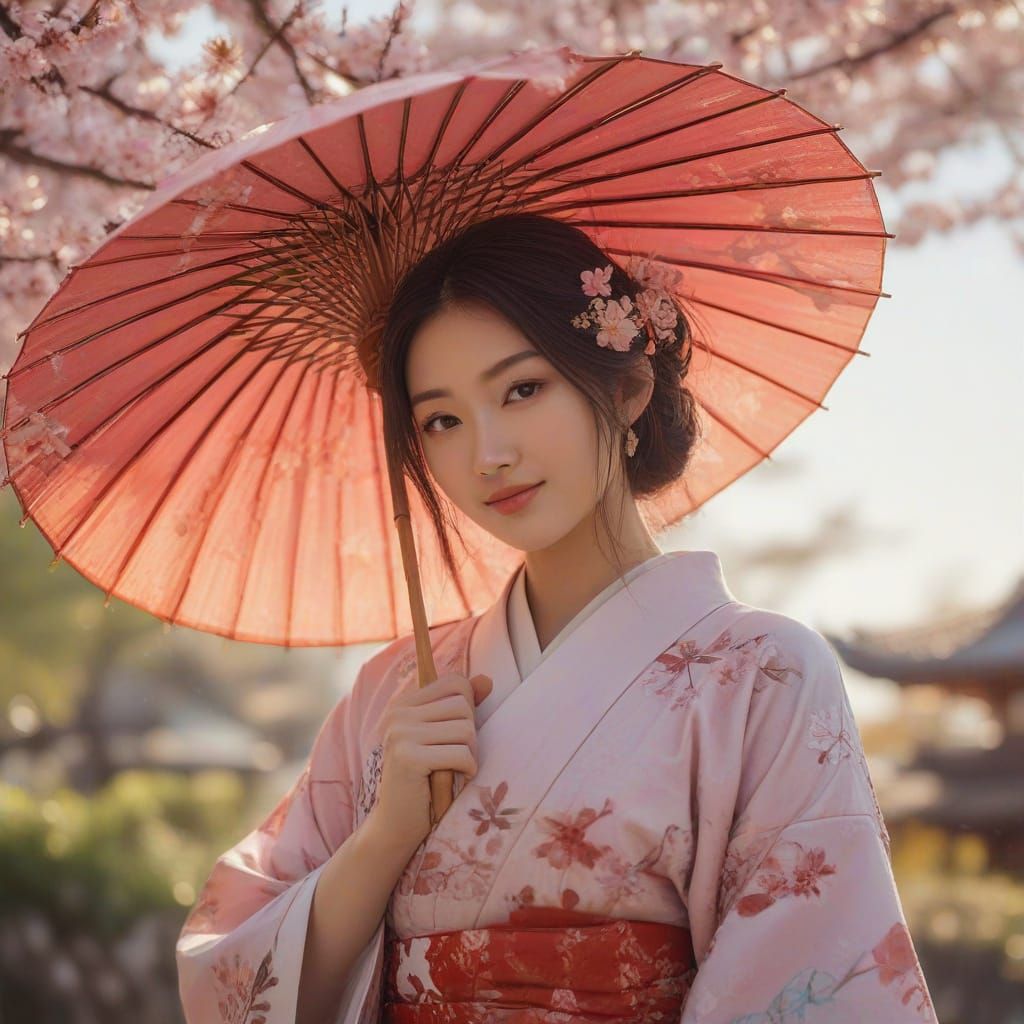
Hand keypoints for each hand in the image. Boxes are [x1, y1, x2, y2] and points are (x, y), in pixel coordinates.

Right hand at [370, 670, 492, 849]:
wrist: (394, 826)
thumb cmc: (425, 781)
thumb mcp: (443, 738)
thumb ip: (463, 707)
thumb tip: (487, 679)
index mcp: (403, 704)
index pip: (455, 682)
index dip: (468, 707)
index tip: (456, 734)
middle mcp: (398, 713)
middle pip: (463, 704)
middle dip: (470, 734)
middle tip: (456, 758)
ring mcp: (400, 734)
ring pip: (465, 728)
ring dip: (470, 753)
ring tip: (454, 769)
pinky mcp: (407, 757)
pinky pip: (461, 753)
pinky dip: (467, 769)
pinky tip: (454, 780)